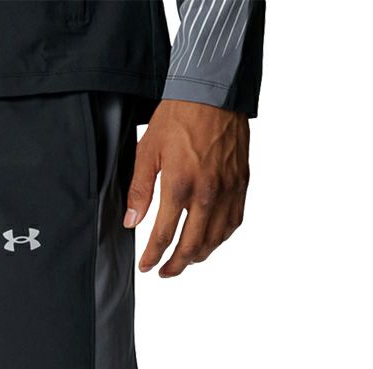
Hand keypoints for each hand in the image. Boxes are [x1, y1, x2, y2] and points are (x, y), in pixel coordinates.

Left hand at [124, 100, 249, 277]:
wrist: (213, 91)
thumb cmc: (178, 117)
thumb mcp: (147, 151)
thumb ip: (139, 191)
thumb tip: (131, 222)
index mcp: (179, 186)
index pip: (163, 236)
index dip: (153, 257)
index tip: (147, 266)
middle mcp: (207, 193)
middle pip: (192, 246)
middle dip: (176, 265)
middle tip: (164, 272)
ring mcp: (227, 189)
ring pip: (215, 239)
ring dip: (199, 256)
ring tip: (185, 261)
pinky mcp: (241, 182)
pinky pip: (234, 221)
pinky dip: (221, 237)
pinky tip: (210, 240)